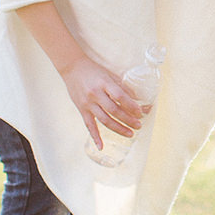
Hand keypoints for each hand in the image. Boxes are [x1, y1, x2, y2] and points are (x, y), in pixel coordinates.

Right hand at [11, 0, 150, 147]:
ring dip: (118, 129)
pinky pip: (89, 125)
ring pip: (104, 120)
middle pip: (114, 110)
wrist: (72, 68)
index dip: (132, 106)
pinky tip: (101, 146)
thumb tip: (138, 100)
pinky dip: (95, 137)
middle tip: (139, 125)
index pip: (120, 97)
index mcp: (104, 83)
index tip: (141, 112)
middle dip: (128, 120)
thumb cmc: (95, 71)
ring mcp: (87, 103)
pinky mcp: (81, 109)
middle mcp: (96, 94)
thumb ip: (122, 88)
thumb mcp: (110, 75)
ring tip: (130, 134)